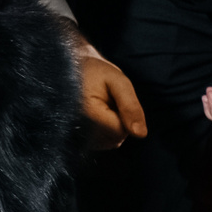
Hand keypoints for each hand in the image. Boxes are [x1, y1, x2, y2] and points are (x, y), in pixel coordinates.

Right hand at [65, 22, 147, 149]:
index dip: (125, 117)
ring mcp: (74, 133)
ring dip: (112, 127)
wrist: (70, 68)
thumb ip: (131, 106)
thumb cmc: (96, 72)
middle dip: (119, 122)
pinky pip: (101, 142)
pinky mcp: (74, 137)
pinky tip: (96, 114)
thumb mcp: (118, 82)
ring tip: (102, 106)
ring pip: (109, 142)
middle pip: (115, 139)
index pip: (120, 130)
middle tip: (109, 101)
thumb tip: (140, 134)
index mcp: (87, 112)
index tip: (115, 99)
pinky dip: (104, 131)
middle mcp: (76, 126)